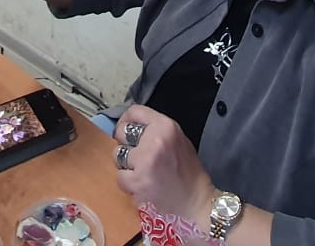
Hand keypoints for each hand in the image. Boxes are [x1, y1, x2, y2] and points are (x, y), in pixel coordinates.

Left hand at [112, 105, 213, 226]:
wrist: (196, 204)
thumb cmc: (189, 175)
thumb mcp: (178, 141)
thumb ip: (155, 130)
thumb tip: (131, 125)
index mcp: (167, 126)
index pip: (134, 111)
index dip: (126, 121)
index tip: (124, 129)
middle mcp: (155, 140)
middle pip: (121, 132)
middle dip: (125, 144)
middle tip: (138, 156)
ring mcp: (145, 161)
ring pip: (118, 156)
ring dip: (126, 166)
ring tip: (144, 174)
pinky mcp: (137, 181)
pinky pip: (120, 177)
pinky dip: (128, 184)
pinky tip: (143, 187)